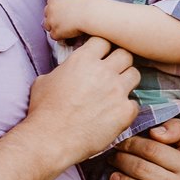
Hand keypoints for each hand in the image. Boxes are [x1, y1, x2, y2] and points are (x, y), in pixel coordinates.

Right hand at [22, 37, 140, 164]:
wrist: (51, 139)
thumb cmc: (44, 111)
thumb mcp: (44, 80)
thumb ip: (62, 70)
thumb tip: (65, 71)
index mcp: (83, 60)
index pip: (103, 40)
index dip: (102, 48)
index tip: (100, 57)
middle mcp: (103, 72)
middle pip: (125, 54)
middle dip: (120, 61)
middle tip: (112, 72)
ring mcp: (116, 91)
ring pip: (135, 75)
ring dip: (127, 81)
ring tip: (116, 92)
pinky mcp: (124, 112)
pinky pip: (135, 103)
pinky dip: (127, 108)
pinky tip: (116, 114)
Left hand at [43, 0, 91, 41]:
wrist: (90, 13)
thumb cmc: (86, 5)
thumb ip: (63, 2)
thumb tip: (61, 11)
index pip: (50, 6)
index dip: (57, 12)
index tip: (64, 15)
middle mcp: (49, 8)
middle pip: (47, 16)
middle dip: (54, 19)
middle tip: (65, 23)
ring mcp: (51, 21)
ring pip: (48, 26)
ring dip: (55, 28)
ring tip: (67, 29)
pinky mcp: (55, 32)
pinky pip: (54, 36)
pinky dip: (60, 36)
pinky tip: (69, 34)